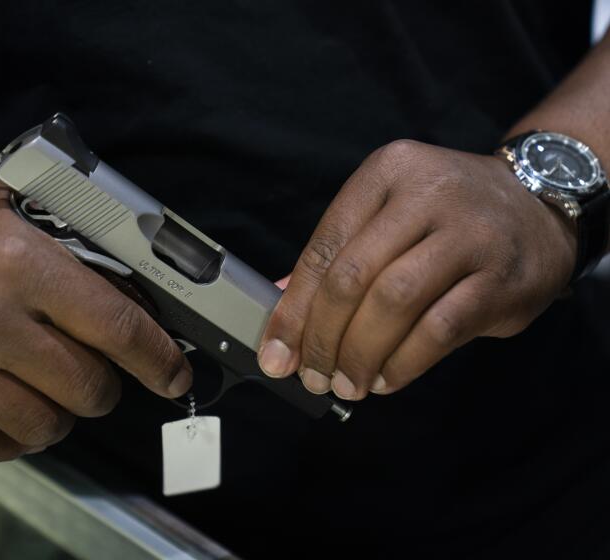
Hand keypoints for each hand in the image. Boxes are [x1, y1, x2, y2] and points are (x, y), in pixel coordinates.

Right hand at [0, 179, 190, 461]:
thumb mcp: (31, 214)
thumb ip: (89, 258)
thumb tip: (153, 313)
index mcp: (21, 261)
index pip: (116, 327)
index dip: (157, 359)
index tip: (174, 377)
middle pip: (86, 388)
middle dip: (104, 387)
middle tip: (95, 372)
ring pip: (42, 427)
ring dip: (62, 415)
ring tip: (50, 387)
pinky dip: (14, 437)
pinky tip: (14, 406)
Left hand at [259, 140, 575, 399]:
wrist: (539, 203)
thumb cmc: (445, 217)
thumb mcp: (388, 215)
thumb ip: (337, 257)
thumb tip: (278, 308)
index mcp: (386, 173)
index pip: (324, 248)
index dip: (293, 309)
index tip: (275, 354)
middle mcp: (426, 194)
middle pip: (353, 277)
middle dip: (323, 338)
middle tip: (313, 377)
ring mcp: (469, 233)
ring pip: (394, 303)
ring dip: (361, 354)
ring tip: (347, 384)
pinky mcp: (501, 276)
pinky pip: (439, 329)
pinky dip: (404, 362)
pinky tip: (386, 378)